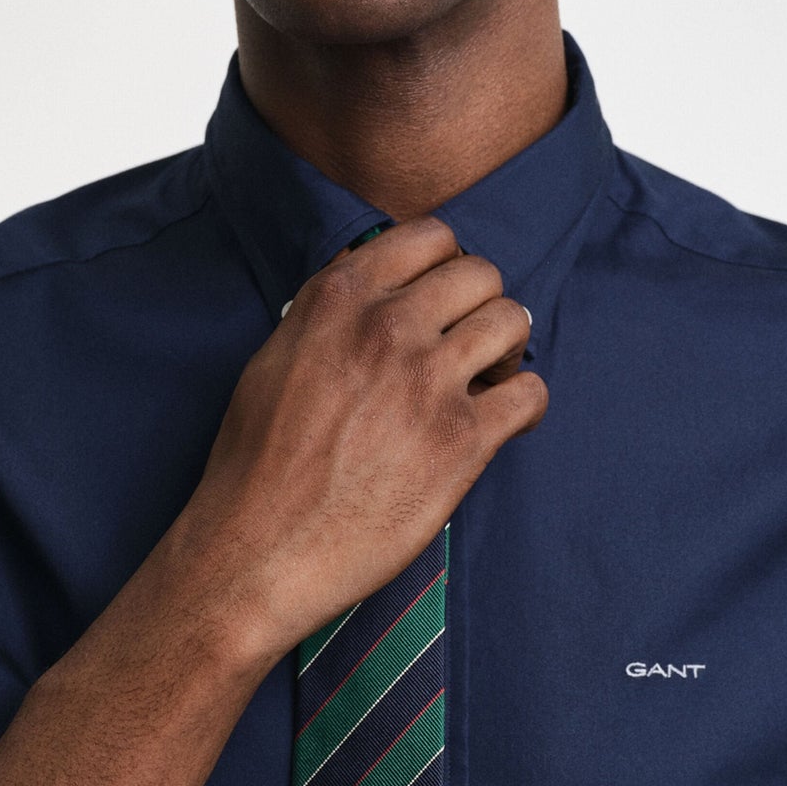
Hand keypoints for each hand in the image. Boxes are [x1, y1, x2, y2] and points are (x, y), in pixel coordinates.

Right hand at [174, 214, 545, 658]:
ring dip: (506, 348)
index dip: (444, 265)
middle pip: (480, 273)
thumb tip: (376, 287)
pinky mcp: (462, 441)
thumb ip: (331, 313)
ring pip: (513, 320)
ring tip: (485, 380)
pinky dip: (524, 406)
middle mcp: (388, 326)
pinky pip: (531, 394)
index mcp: (339, 298)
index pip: (429, 235)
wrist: (258, 550)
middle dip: (480, 305)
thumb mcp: (275, 356)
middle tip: (467, 344)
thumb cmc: (256, 462)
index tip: (441, 299)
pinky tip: (501, 424)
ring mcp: (429, 381)